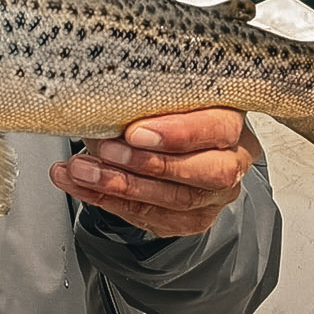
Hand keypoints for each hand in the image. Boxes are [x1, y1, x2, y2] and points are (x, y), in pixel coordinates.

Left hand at [51, 108, 261, 238]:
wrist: (151, 141)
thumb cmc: (155, 111)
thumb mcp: (152, 95)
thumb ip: (140, 98)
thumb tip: (102, 102)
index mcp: (230, 118)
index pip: (219, 128)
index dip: (178, 133)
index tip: (133, 132)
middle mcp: (233, 159)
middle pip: (207, 171)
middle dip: (149, 164)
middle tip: (103, 150)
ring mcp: (216, 194)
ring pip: (177, 199)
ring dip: (120, 185)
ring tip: (80, 170)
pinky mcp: (193, 218)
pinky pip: (154, 218)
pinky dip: (109, 201)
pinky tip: (80, 186)